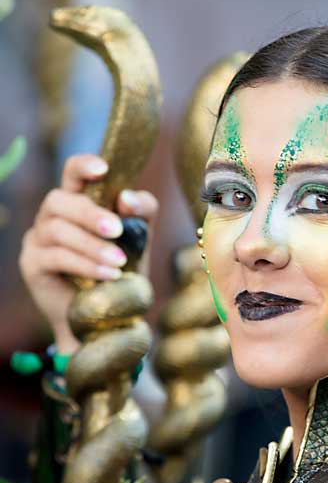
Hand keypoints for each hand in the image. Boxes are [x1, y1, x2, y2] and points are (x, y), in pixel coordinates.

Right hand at [19, 154, 157, 352]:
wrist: (105, 317)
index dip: (83, 166)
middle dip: (90, 214)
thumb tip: (127, 199)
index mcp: (77, 202)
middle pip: (60, 200)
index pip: (72, 172)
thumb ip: (141, 215)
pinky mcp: (32, 264)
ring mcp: (37, 239)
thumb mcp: (139, 241)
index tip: (103, 169)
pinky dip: (85, 265)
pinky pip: (56, 257)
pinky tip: (108, 275)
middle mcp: (52, 216)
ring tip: (118, 262)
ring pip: (57, 230)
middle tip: (118, 230)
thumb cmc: (121, 271)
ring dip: (92, 245)